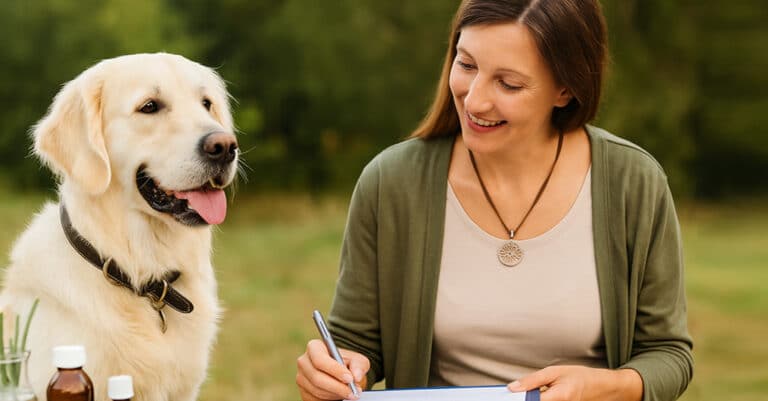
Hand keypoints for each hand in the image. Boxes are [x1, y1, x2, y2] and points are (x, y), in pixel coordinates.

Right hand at [297, 339, 369, 400]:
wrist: (340, 373)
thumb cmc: (347, 363)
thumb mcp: (357, 360)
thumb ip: (359, 365)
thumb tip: (356, 376)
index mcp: (314, 347)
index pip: (320, 359)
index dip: (334, 370)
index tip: (349, 378)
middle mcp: (304, 362)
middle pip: (317, 377)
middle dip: (337, 387)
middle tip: (353, 392)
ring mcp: (301, 378)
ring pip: (317, 390)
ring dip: (336, 394)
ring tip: (350, 393)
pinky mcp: (303, 392)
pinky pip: (315, 399)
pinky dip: (330, 399)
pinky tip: (340, 395)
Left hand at [507, 365, 641, 400]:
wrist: (601, 388)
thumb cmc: (580, 377)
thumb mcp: (555, 372)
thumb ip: (533, 380)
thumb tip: (512, 388)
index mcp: (558, 397)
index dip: (518, 399)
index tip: (507, 395)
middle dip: (524, 399)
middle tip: (515, 393)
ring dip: (531, 400)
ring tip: (526, 394)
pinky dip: (538, 400)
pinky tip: (536, 396)